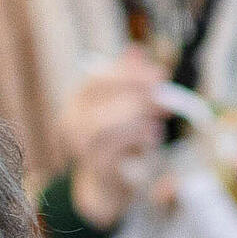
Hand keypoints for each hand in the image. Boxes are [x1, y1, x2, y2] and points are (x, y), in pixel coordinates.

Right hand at [53, 50, 166, 228]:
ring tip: (158, 119)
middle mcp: (72, 123)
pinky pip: (112, 154)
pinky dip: (135, 142)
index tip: (159, 74)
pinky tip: (152, 138)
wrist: (105, 187)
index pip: (98, 79)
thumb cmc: (117, 141)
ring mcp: (81, 148)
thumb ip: (128, 80)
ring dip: (135, 119)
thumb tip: (136, 51)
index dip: (129, 74)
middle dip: (136, 93)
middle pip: (99, 100)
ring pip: (102, 127)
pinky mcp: (96, 170)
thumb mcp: (123, 107)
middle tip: (164, 94)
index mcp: (78, 102)